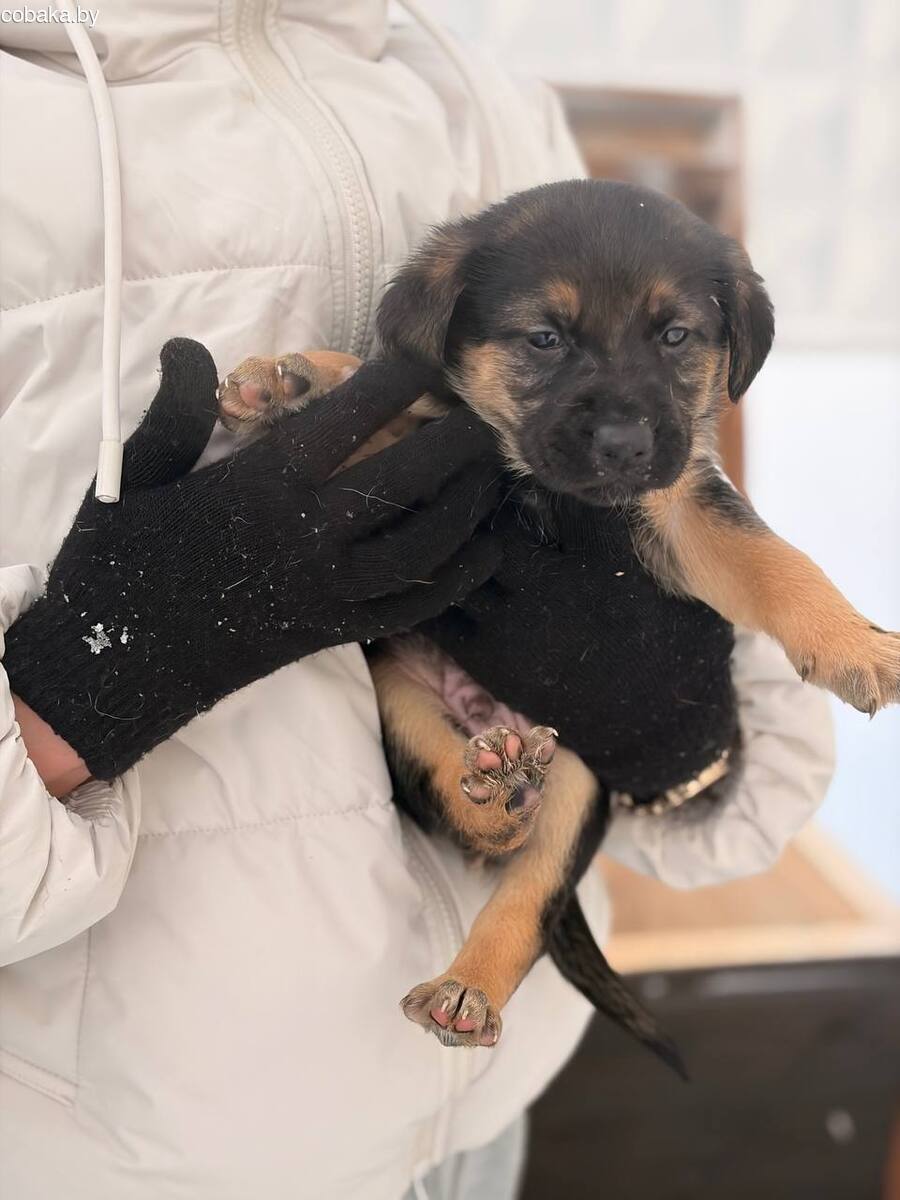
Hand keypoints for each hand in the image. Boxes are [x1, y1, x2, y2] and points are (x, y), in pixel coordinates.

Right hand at [4, 339, 501, 780]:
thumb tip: (189, 348)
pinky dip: (453, 582)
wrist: (114, 668)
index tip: (427, 357)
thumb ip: (169, 412)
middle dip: (452, 444)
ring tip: (492, 475)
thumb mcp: (127, 478)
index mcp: (258, 485)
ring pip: (420, 545)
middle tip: (481, 416)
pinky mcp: (331, 633)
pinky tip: (483, 553)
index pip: (345, 420)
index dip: (395, 382)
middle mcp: (305, 534)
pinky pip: (408, 609)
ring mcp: (326, 590)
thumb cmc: (119, 565)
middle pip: (403, 480)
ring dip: (466, 508)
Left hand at [420, 495, 736, 797]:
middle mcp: (559, 595)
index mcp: (610, 569)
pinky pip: (439, 614)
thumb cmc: (679, 649)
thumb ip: (648, 534)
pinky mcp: (492, 662)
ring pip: (465, 564)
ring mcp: (519, 631)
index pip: (566, 497)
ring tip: (448, 521)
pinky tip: (430, 570)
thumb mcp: (683, 583)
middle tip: (476, 485)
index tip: (531, 454)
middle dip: (488, 503)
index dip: (546, 471)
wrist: (658, 732)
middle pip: (499, 525)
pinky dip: (432, 587)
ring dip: (458, 542)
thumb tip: (625, 477)